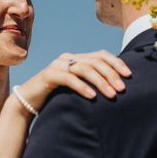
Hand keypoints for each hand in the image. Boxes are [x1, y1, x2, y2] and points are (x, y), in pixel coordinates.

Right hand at [17, 51, 131, 111]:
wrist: (27, 102)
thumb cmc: (56, 98)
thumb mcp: (76, 88)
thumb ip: (91, 84)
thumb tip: (117, 88)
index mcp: (77, 58)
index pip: (101, 55)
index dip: (116, 63)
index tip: (129, 76)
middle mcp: (68, 58)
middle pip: (95, 61)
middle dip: (111, 74)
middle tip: (122, 89)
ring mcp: (57, 65)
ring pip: (84, 69)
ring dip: (101, 82)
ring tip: (112, 95)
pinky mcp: (49, 75)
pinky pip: (69, 79)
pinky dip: (82, 87)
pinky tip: (92, 97)